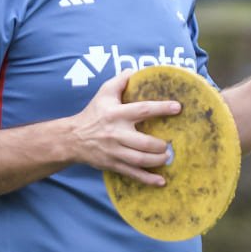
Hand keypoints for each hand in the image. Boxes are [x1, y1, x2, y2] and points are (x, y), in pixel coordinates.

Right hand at [67, 70, 181, 185]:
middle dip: (160, 145)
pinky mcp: (113, 164)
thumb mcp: (103, 93)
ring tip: (167, 157)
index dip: (161, 109)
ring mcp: (115, 151)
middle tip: (170, 143)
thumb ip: (120, 81)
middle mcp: (117, 134)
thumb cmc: (94, 113)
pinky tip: (161, 181)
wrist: (72, 138)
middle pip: (143, 142)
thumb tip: (135, 70)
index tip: (178, 107)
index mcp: (117, 114)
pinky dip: (148, 179)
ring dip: (157, 160)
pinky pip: (133, 174)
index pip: (142, 110)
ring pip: (140, 160)